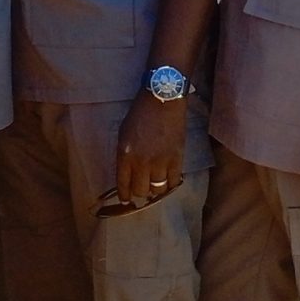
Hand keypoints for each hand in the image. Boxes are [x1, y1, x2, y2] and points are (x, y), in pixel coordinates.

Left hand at [113, 93, 187, 209]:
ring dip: (155, 189)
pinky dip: (171, 184)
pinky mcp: (177, 159)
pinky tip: (168, 181)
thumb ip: (124, 155)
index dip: (125, 195)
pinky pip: (174, 182)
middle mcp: (142, 162)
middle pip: (141, 191)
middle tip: (142, 190)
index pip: (123, 184)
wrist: (162, 100)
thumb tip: (127, 173)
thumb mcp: (123, 134)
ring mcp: (161, 162)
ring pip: (158, 190)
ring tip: (155, 185)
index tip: (126, 200)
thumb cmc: (139, 114)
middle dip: (140, 193)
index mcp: (125, 155)